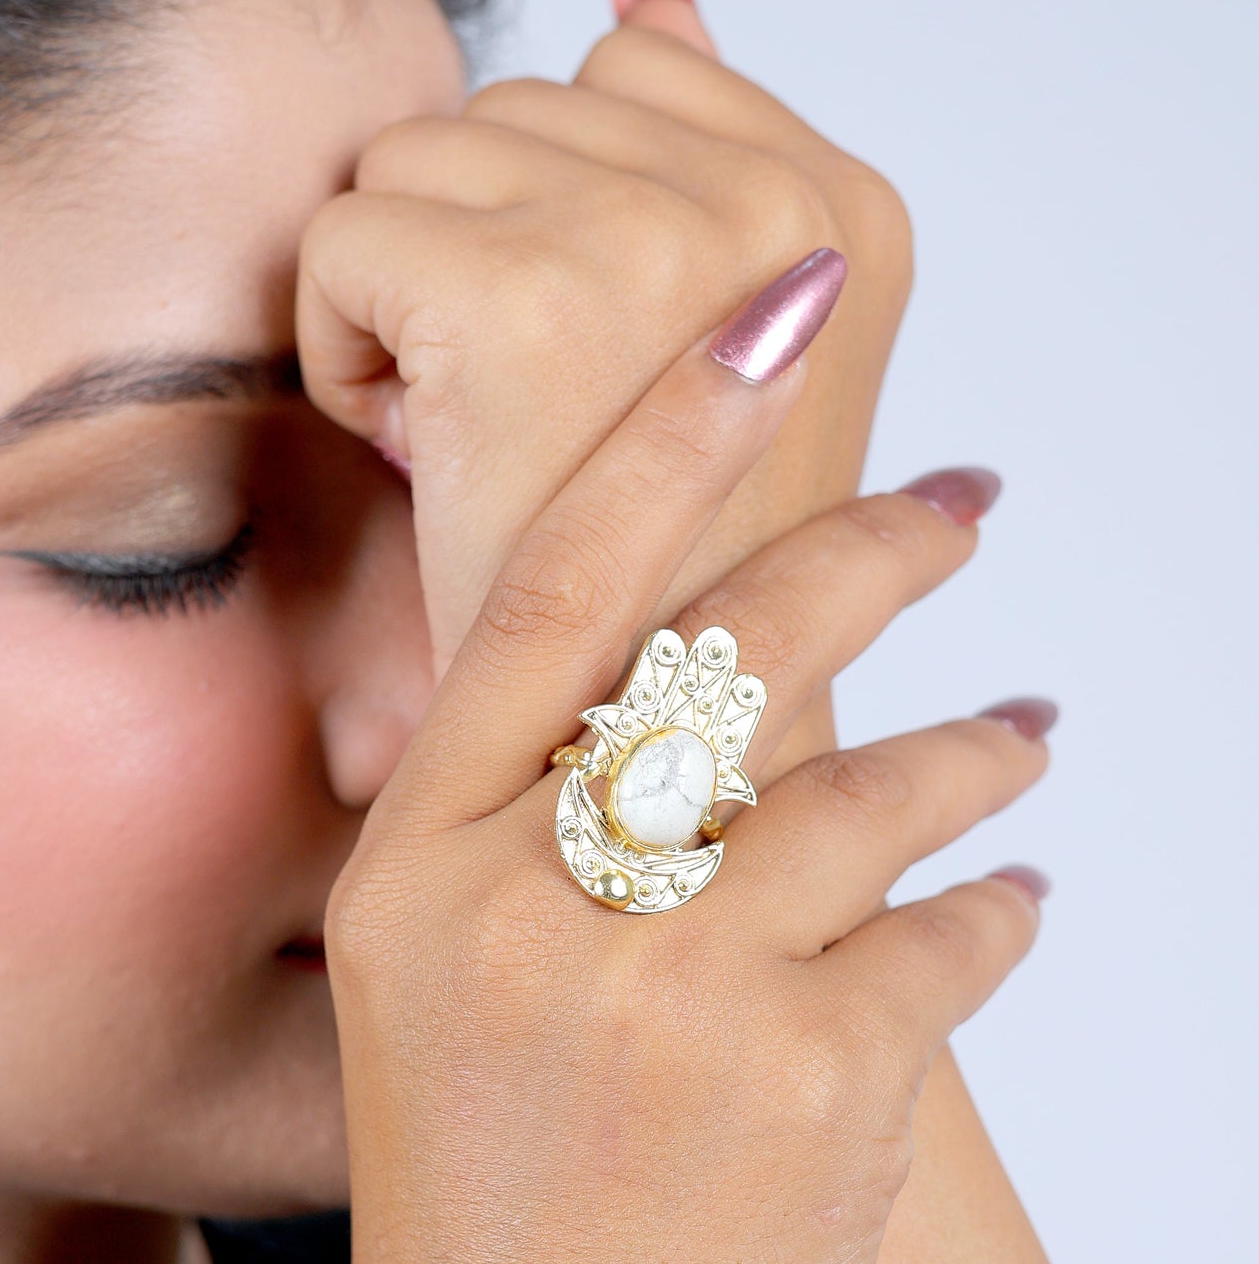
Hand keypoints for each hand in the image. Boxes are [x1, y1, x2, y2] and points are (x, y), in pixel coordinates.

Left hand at [297, 0, 911, 730]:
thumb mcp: (712, 329)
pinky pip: (345, 237)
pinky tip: (434, 449)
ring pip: (417, 162)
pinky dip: (352, 349)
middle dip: (493, 254)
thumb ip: (694, 126)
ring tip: (499, 429)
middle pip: (509, 111)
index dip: (570, 228)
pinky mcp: (518, 297)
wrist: (644, 738)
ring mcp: (655, 240)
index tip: (617, 367)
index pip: (615, 80)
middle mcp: (773, 196)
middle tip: (553, 415)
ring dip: (420, 297)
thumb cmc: (666, 546)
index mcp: (842, 197)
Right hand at [326, 294, 1046, 1260]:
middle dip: (872, 549)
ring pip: (876, 790)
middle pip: (731, 651)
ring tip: (1025, 731)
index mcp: (428, 850)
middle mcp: (535, 899)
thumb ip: (518, 795)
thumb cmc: (477, 1135)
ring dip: (980, 749)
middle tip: (961, 499)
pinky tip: (1011, 900)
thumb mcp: (426, 950)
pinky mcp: (812, 1083)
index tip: (768, 315)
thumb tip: (669, 652)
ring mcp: (675, 990)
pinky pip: (950, 936)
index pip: (555, 585)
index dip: (668, 431)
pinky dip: (999, 907)